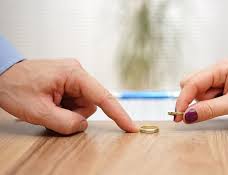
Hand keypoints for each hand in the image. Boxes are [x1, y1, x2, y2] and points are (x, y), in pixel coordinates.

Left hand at [0, 59, 137, 133]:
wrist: (1, 74)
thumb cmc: (15, 86)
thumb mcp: (39, 111)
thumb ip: (66, 122)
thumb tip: (83, 125)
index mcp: (73, 74)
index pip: (103, 97)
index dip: (119, 114)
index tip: (131, 127)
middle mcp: (76, 72)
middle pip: (90, 104)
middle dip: (74, 114)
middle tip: (52, 112)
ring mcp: (72, 76)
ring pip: (82, 104)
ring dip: (68, 111)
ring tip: (49, 106)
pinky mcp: (67, 81)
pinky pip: (74, 101)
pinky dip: (64, 108)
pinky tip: (50, 103)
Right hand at [175, 59, 227, 123]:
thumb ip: (209, 109)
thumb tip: (187, 115)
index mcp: (221, 68)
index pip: (192, 82)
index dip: (183, 99)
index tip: (178, 115)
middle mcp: (217, 72)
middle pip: (191, 85)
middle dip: (193, 100)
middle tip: (199, 114)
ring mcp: (218, 81)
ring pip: (197, 93)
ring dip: (202, 104)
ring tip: (223, 107)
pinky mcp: (220, 91)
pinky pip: (205, 98)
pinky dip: (207, 106)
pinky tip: (222, 107)